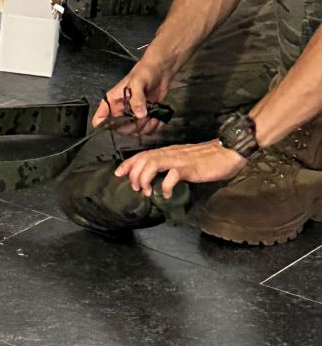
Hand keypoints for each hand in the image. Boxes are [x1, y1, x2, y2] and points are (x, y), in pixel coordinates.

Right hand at [91, 55, 172, 131]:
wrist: (161, 70)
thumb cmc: (144, 72)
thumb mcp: (137, 82)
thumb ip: (136, 99)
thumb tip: (139, 115)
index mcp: (112, 102)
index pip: (100, 119)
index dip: (105, 127)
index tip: (120, 127)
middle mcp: (120, 111)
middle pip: (120, 129)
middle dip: (134, 127)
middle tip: (144, 119)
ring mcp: (133, 115)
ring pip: (134, 131)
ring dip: (145, 129)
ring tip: (154, 119)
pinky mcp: (145, 117)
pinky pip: (146, 129)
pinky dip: (153, 128)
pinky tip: (158, 120)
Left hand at [115, 137, 244, 197]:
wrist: (228, 151)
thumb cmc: (208, 158)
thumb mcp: (185, 161)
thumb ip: (173, 166)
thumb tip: (161, 178)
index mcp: (168, 151)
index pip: (143, 154)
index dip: (128, 163)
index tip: (118, 173)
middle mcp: (171, 153)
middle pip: (143, 158)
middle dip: (133, 173)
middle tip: (135, 187)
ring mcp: (180, 159)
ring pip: (152, 163)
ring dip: (144, 177)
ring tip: (146, 191)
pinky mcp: (191, 167)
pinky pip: (173, 175)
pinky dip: (166, 185)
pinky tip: (166, 194)